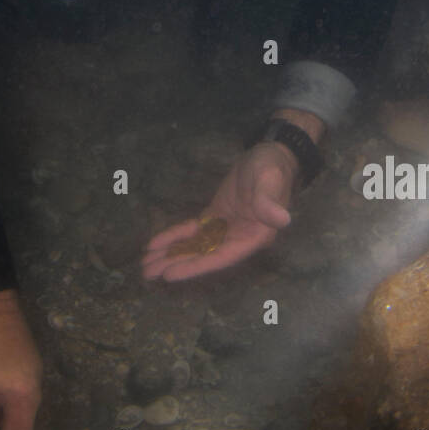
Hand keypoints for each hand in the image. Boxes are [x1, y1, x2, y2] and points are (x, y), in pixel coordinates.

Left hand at [142, 141, 300, 281]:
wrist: (270, 155)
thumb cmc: (272, 168)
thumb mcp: (269, 181)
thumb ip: (269, 202)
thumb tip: (282, 219)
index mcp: (254, 237)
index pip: (221, 257)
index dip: (195, 267)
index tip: (170, 275)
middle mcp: (238, 238)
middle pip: (203, 256)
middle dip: (176, 264)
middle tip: (147, 273)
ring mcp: (225, 228)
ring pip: (195, 246)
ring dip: (171, 254)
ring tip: (146, 264)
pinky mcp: (215, 217)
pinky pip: (193, 230)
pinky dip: (174, 236)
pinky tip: (155, 243)